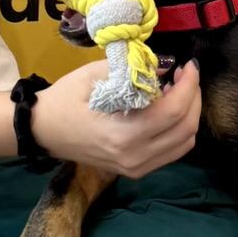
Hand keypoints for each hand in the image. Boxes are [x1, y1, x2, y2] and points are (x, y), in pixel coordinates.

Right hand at [31, 58, 201, 177]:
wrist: (43, 131)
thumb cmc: (65, 100)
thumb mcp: (95, 75)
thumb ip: (133, 69)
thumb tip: (166, 66)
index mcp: (123, 135)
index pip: (173, 112)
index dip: (189, 86)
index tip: (188, 66)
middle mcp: (135, 157)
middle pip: (186, 129)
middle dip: (193, 98)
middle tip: (185, 76)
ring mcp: (137, 168)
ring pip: (184, 143)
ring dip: (189, 114)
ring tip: (177, 90)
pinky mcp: (137, 170)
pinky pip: (173, 151)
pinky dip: (179, 128)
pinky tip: (168, 108)